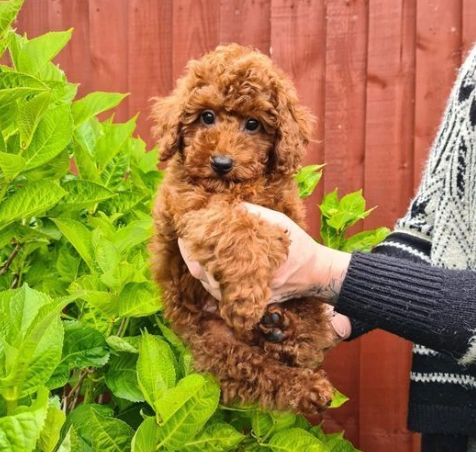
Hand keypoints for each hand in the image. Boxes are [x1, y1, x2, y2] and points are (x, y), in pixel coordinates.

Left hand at [178, 203, 352, 338]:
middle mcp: (245, 287)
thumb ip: (254, 214)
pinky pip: (224, 294)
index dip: (191, 250)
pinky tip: (208, 265)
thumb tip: (229, 206)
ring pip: (212, 289)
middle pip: (205, 279)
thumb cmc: (298, 246)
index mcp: (249, 267)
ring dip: (200, 270)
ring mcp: (247, 297)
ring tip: (191, 252)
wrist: (316, 274)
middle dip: (191, 260)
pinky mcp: (250, 301)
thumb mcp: (278, 223)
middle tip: (183, 242)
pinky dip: (213, 280)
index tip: (182, 236)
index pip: (209, 264)